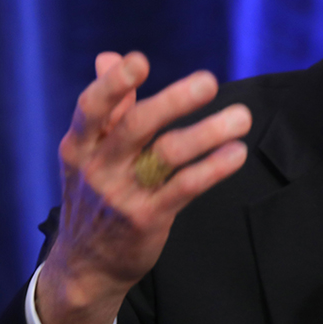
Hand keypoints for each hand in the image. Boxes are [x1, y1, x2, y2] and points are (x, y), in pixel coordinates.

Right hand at [36, 52, 249, 323]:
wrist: (85, 266)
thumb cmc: (95, 196)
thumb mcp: (89, 153)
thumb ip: (108, 107)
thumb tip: (109, 57)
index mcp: (81, 144)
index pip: (92, 107)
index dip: (114, 84)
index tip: (139, 60)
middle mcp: (98, 167)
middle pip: (136, 127)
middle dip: (173, 102)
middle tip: (209, 81)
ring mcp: (122, 195)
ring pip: (167, 155)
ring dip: (207, 133)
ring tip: (241, 117)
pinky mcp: (147, 219)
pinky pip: (185, 188)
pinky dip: (213, 169)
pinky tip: (236, 153)